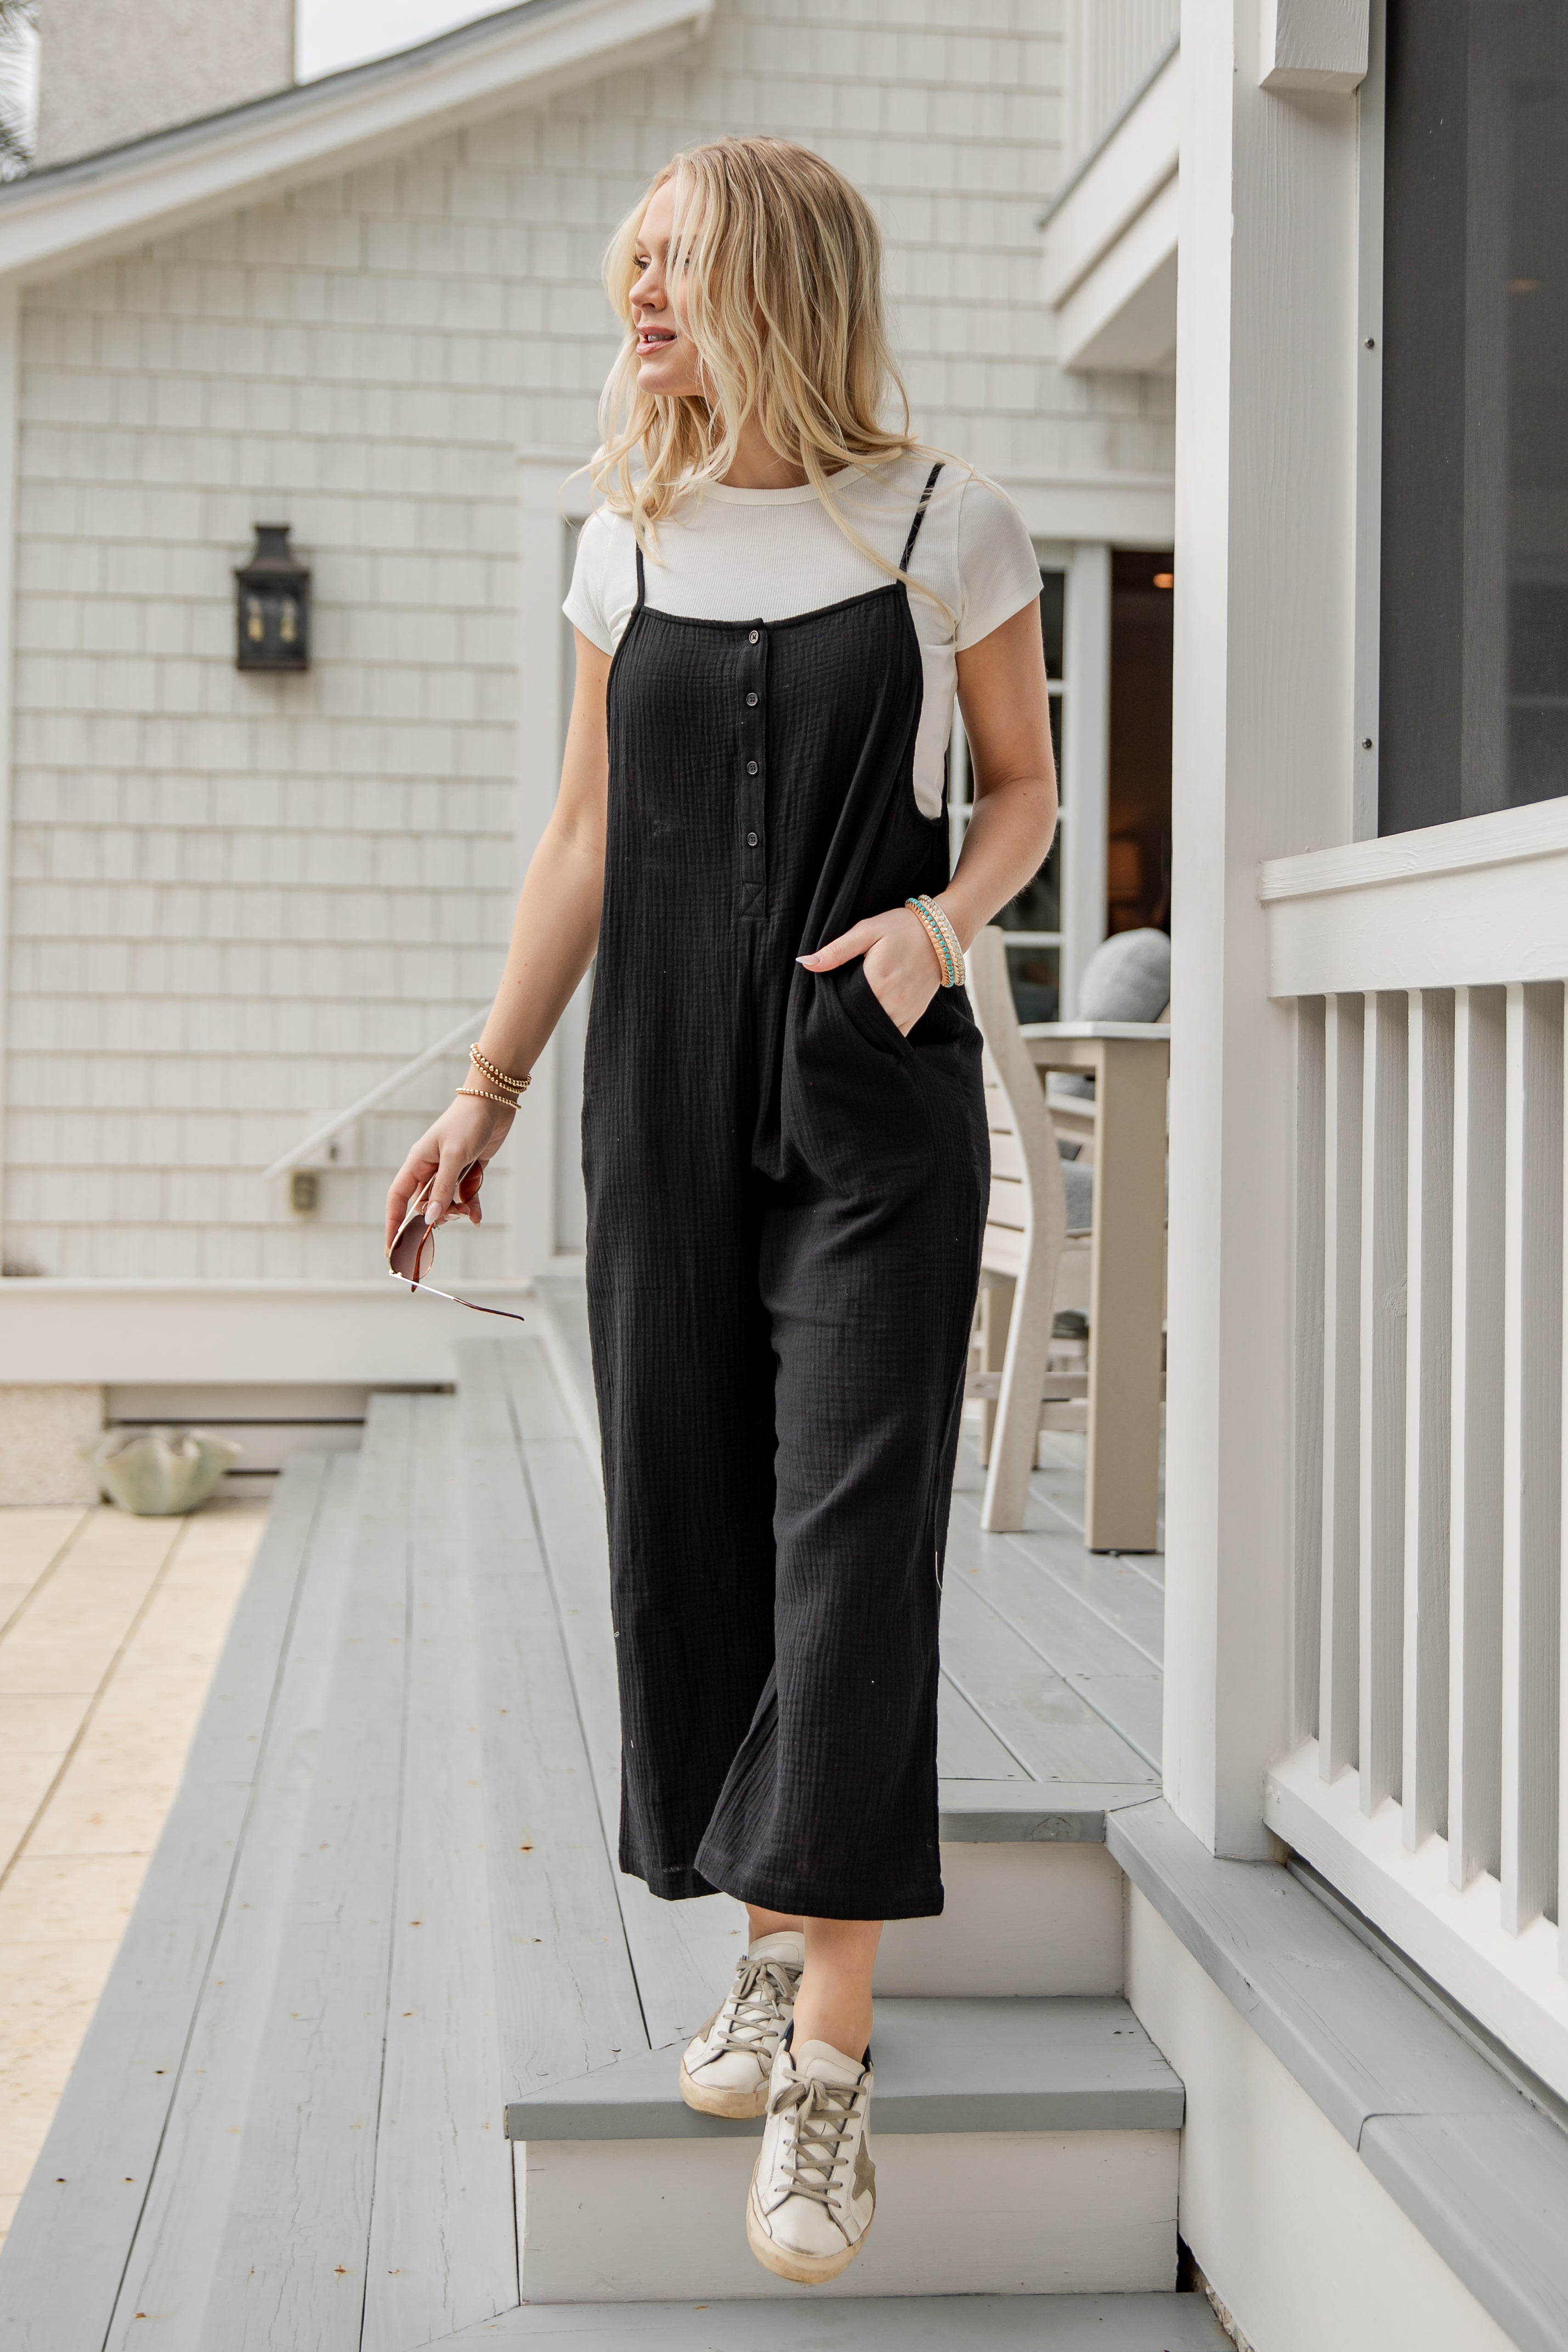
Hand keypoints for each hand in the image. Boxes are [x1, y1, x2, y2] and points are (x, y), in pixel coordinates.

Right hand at [385, 1093, 514, 1252]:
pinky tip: (477, 1216)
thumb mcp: (454, 1155)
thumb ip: (442, 1188)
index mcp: (417, 1163)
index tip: (392, 1247)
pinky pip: (465, 1197)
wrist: (494, 1102)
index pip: (398, 1198)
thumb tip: (430, 1218)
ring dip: (456, 1211)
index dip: (393, 1223)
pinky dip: (471, 1206)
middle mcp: (430, 1169)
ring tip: (470, 1210)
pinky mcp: (468, 1171)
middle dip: (437, 1216)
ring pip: (445, 1203)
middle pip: (424, 1205)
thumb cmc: (468, 1122)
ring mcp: (449, 1171)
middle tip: (455, 1215)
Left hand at [798, 904, 945, 1034]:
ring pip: (875, 1033)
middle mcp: (892, 1000)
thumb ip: (837, 949)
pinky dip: (879, 1037)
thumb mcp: (867, 930)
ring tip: (846, 1025)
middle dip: (843, 1022)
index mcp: (876, 979)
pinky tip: (867, 1031)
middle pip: (858, 1022)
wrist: (943, 933)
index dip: (830, 1009)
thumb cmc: (902, 928)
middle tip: (828, 1019)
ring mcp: (905, 1011)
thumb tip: (806, 963)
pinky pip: (894, 1036)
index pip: (844, 1005)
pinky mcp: (914, 1015)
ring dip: (861, 1031)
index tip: (820, 1008)